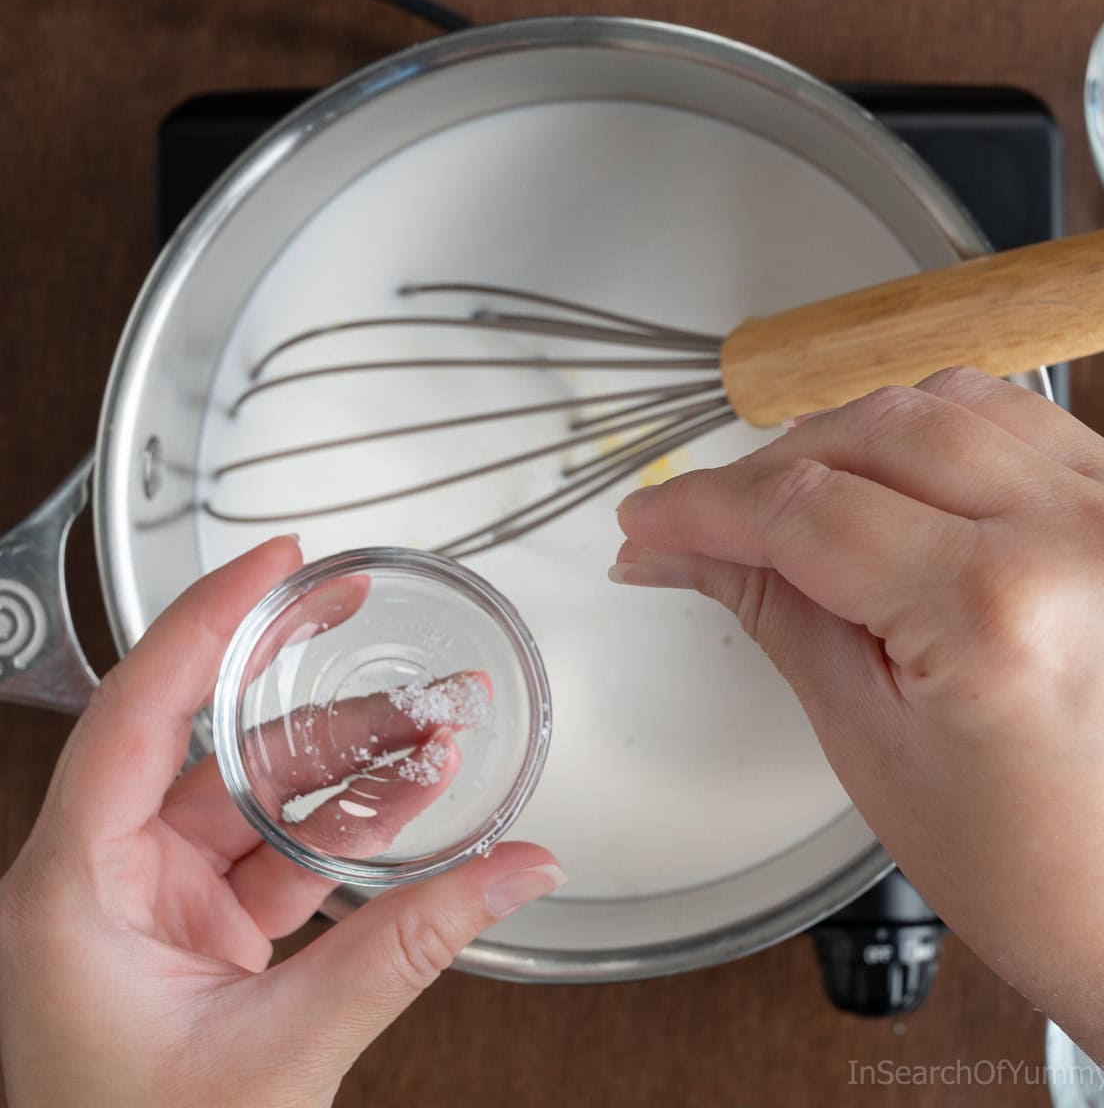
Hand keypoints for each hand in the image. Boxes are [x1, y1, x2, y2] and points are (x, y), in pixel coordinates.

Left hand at [0, 538, 562, 1107]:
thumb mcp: (283, 1051)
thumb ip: (410, 948)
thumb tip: (514, 872)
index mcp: (75, 891)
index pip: (136, 710)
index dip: (208, 624)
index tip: (276, 567)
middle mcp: (104, 881)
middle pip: (213, 743)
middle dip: (307, 688)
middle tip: (353, 613)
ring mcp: (157, 906)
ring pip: (257, 797)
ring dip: (346, 765)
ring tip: (429, 730)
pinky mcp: (202, 934)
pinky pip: (279, 853)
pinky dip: (344, 828)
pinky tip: (406, 800)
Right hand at [613, 366, 1103, 1100]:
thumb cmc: (1044, 879)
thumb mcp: (869, 742)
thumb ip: (772, 609)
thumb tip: (684, 551)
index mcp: (1000, 614)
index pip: (806, 510)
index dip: (703, 507)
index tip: (652, 520)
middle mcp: (1085, 537)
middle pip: (871, 429)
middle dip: (767, 469)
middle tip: (712, 521)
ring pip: (947, 402)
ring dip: (851, 438)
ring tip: (801, 503)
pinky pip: (1024, 423)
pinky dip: (940, 437)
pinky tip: (898, 485)